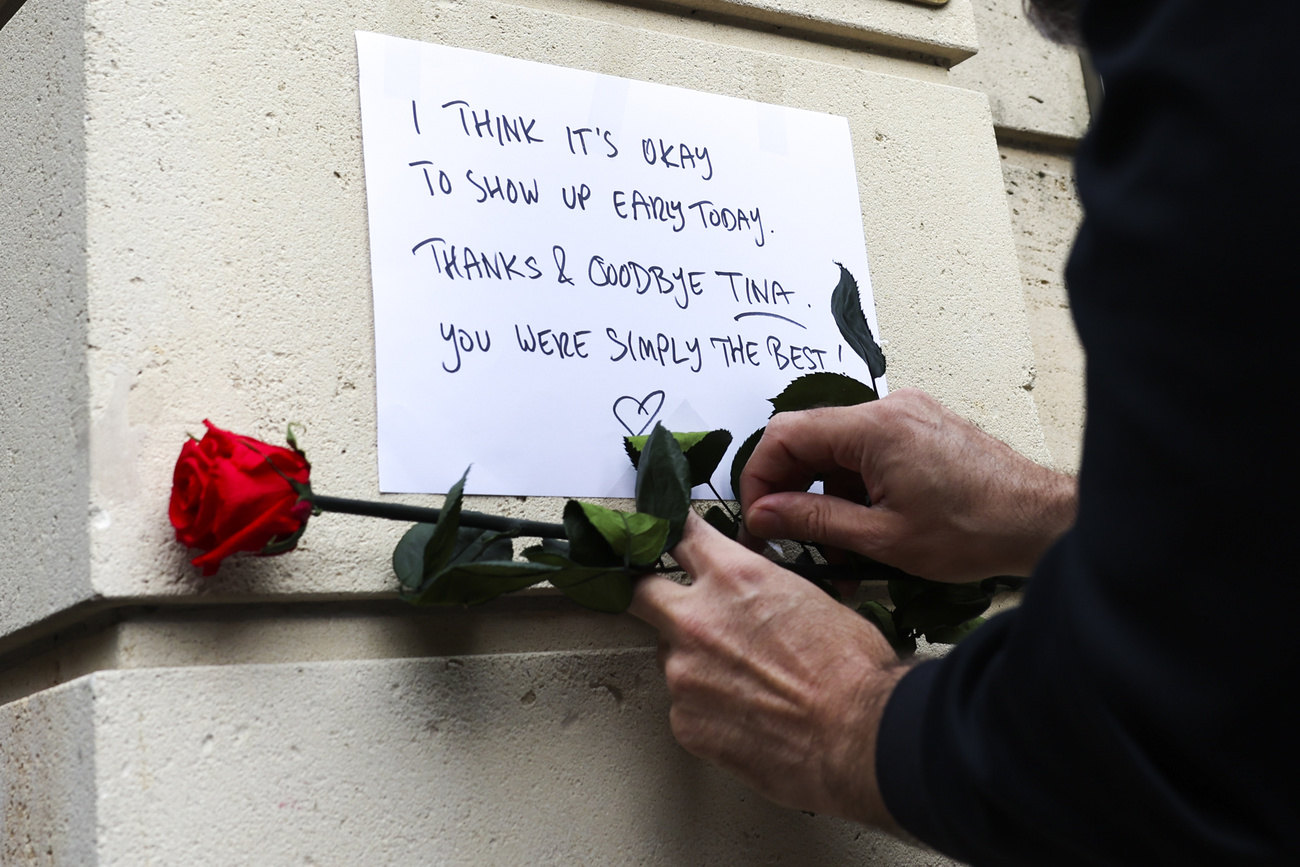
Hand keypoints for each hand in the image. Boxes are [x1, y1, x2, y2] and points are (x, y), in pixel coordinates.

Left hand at [630, 512, 907, 828]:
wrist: (860, 736)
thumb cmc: (852, 670)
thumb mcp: (810, 597)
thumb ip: (761, 591)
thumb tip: (753, 599)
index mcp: (732, 577)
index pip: (677, 536)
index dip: (669, 536)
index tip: (665, 539)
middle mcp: (696, 620)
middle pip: (640, 593)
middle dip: (651, 595)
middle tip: (669, 606)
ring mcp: (683, 674)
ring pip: (669, 656)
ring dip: (693, 660)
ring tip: (744, 682)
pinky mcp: (685, 722)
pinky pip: (685, 705)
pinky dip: (706, 708)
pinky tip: (746, 716)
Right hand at [741, 388, 1076, 581]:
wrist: (1040, 521)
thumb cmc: (977, 529)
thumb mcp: (882, 537)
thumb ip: (814, 521)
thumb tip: (763, 515)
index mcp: (874, 428)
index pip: (785, 435)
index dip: (760, 478)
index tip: (758, 518)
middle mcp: (888, 410)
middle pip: (808, 439)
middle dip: (790, 490)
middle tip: (785, 535)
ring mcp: (906, 416)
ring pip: (836, 450)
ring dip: (823, 495)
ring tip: (834, 548)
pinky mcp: (919, 430)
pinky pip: (865, 453)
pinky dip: (853, 488)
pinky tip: (861, 529)